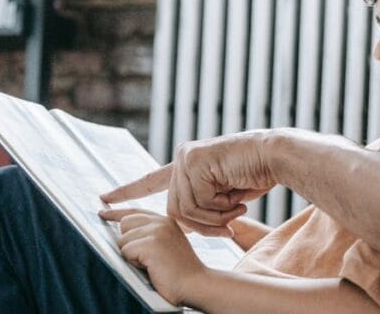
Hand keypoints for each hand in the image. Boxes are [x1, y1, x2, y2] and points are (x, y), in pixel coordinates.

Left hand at [99, 208, 206, 304]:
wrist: (195, 283)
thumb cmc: (178, 270)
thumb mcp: (166, 244)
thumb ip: (149, 234)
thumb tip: (120, 232)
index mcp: (166, 220)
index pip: (135, 211)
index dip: (116, 212)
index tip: (103, 213)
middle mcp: (162, 221)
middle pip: (125, 223)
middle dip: (128, 242)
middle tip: (146, 257)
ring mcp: (157, 231)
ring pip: (123, 240)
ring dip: (131, 256)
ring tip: (151, 263)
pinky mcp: (151, 243)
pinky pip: (125, 251)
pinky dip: (134, 263)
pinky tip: (151, 267)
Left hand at [101, 131, 278, 236]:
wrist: (275, 157)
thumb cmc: (257, 173)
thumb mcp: (224, 194)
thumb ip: (201, 202)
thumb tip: (183, 223)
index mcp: (188, 162)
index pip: (152, 179)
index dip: (128, 191)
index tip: (104, 198)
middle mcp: (183, 157)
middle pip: (174, 209)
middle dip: (202, 223)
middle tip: (229, 222)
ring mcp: (187, 158)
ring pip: (184, 209)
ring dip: (214, 216)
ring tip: (237, 207)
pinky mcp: (194, 162)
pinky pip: (197, 203)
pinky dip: (219, 208)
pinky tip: (236, 198)